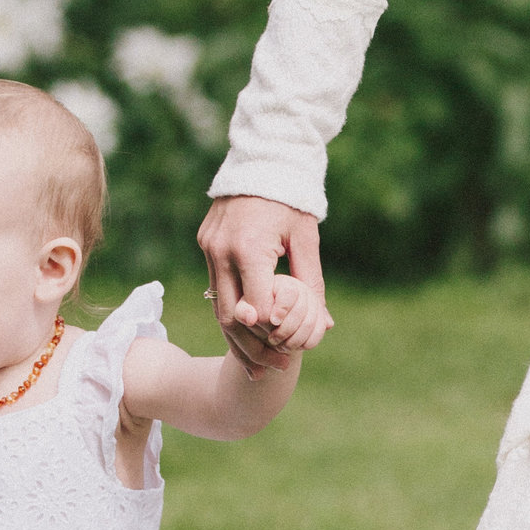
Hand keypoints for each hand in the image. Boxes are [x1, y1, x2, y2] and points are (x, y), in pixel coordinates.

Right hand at [200, 194, 326, 371]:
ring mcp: (209, 247)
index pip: (257, 306)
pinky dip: (230, 312)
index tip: (288, 351)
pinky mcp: (205, 244)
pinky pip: (215, 287)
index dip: (272, 332)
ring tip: (258, 365)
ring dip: (238, 337)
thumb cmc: (292, 199)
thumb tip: (324, 325)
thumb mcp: (306, 239)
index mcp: (248, 248)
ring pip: (218, 306)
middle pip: (230, 315)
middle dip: (252, 347)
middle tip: (274, 370)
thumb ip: (311, 283)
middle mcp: (221, 250)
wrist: (263, 158)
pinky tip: (245, 335)